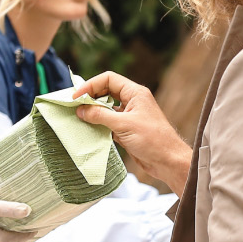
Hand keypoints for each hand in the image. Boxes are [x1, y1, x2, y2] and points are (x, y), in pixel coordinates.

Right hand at [74, 72, 191, 196]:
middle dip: (90, 98)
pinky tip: (87, 130)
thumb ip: (100, 116)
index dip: (91, 85)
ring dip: (93, 112)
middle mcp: (132, 102)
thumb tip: (81, 110)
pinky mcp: (126, 130)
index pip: (109, 79)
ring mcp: (129, 116)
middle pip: (106, 92)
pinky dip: (97, 125)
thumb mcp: (123, 125)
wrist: (168, 162)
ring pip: (106, 108)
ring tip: (78, 118)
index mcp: (135, 93)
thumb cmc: (153, 140)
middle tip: (74, 107)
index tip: (77, 97)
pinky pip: (108, 123)